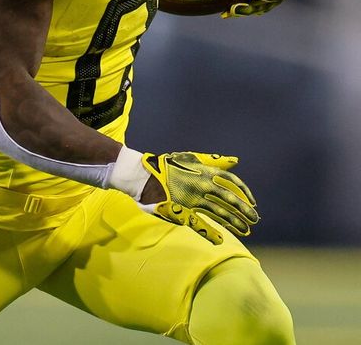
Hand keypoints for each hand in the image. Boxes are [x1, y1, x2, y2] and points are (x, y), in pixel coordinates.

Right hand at [138, 151, 257, 244]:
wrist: (142, 176)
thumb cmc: (166, 166)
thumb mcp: (191, 158)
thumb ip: (213, 161)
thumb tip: (236, 160)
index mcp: (205, 172)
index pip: (233, 182)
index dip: (244, 193)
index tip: (253, 203)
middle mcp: (202, 186)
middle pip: (230, 200)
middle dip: (244, 211)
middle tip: (255, 220)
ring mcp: (193, 200)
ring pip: (219, 213)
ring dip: (234, 223)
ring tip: (246, 231)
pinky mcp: (182, 211)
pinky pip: (200, 224)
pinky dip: (211, 233)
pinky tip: (220, 239)